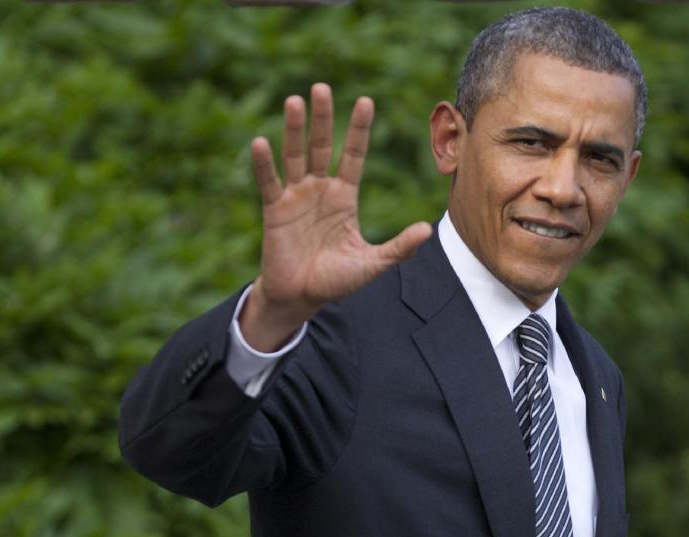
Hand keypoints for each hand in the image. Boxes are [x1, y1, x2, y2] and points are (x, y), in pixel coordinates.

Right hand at [241, 83, 431, 350]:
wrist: (302, 298)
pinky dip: (265, 164)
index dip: (358, 130)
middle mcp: (319, 189)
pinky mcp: (275, 210)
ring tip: (295, 101)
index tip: (366, 101)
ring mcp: (296, 197)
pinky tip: (262, 142)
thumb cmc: (337, 280)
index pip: (353, 155)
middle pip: (321, 146)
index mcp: (344, 197)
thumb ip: (398, 247)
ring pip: (295, 156)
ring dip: (294, 130)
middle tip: (322, 88)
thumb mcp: (373, 264)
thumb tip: (427, 230)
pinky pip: (269, 182)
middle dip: (322, 118)